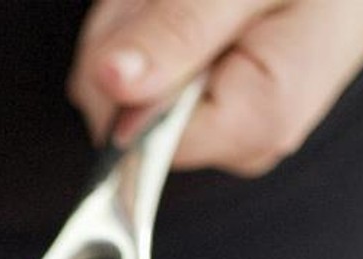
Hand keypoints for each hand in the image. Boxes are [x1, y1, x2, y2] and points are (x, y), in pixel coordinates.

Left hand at [67, 0, 362, 176]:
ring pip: (126, 83)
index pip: (128, 129)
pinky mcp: (217, 104)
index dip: (122, 63)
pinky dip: (160, 23)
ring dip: (145, 19)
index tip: (165, 7)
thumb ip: (179, 31)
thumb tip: (109, 83)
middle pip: (119, 105)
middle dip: (133, 33)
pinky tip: (207, 5)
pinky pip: (155, 72)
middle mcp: (238, 141)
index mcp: (253, 121)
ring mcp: (227, 127)